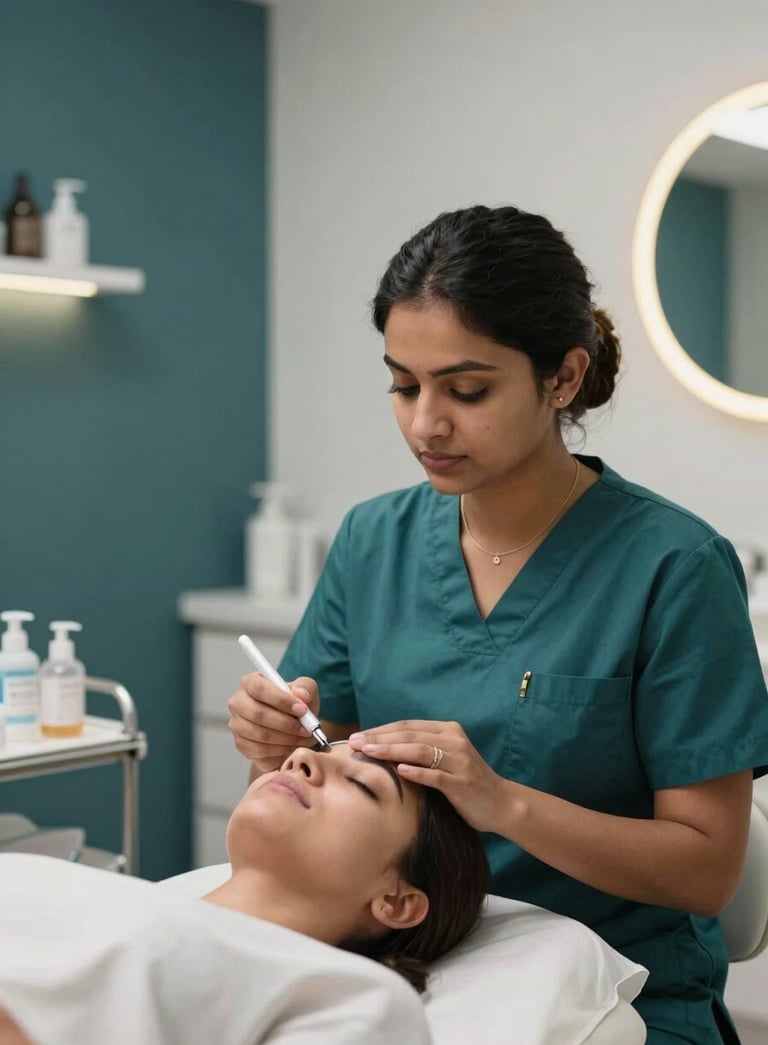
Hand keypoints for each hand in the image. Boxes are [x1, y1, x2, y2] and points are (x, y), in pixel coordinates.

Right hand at [228, 673, 319, 771]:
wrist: (291, 729)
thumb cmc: (294, 706)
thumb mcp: (305, 691)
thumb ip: (305, 688)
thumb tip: (302, 694)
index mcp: (250, 682)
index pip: (259, 688)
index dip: (281, 700)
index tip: (302, 709)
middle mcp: (238, 702)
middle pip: (258, 713)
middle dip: (286, 723)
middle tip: (307, 728)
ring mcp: (237, 724)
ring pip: (261, 734)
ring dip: (287, 738)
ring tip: (303, 737)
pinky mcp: (241, 744)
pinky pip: (260, 750)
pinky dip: (280, 750)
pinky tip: (292, 745)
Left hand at [348, 720, 509, 833]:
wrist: (500, 803)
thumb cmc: (466, 782)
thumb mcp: (444, 760)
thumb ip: (420, 751)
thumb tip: (381, 749)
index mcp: (448, 731)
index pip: (408, 725)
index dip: (381, 730)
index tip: (358, 736)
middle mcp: (454, 741)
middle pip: (410, 735)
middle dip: (380, 738)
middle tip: (355, 743)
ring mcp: (459, 761)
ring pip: (420, 751)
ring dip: (392, 751)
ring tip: (369, 753)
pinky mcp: (462, 782)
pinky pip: (436, 775)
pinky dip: (417, 772)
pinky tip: (399, 771)